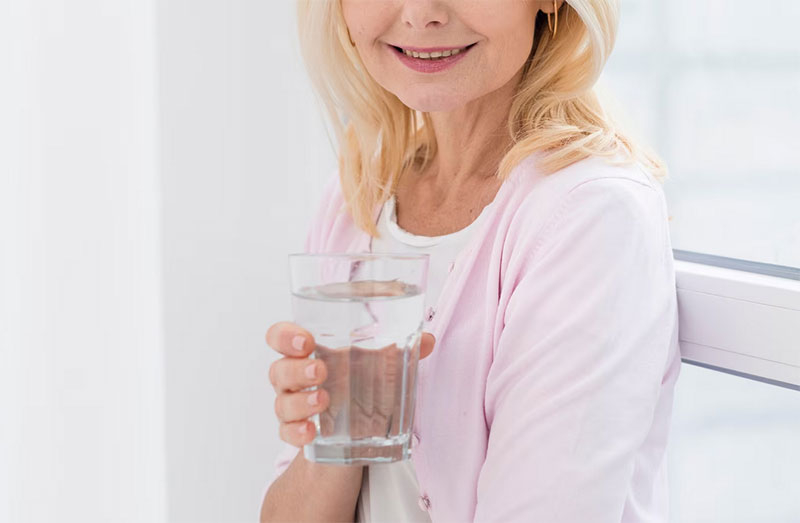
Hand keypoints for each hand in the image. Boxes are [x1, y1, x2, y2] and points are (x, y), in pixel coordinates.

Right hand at [266, 321, 434, 447]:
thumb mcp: (377, 365)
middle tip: (320, 372)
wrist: (350, 434)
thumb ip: (400, 350)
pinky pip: (286, 433)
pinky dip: (296, 433)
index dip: (284, 335)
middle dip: (295, 369)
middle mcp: (294, 378)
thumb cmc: (357, 386)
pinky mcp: (299, 433)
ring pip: (281, 402)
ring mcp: (293, 406)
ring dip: (299, 401)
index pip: (280, 336)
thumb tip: (428, 339)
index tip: (306, 341)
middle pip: (277, 369)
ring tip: (323, 400)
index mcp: (308, 352)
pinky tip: (311, 432)